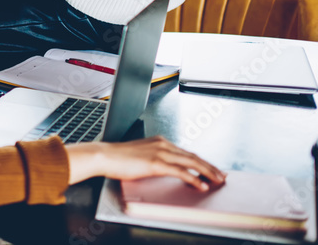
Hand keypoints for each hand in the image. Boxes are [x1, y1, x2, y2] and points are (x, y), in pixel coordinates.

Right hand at [66, 136, 226, 190]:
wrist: (104, 155)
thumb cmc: (118, 158)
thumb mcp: (141, 156)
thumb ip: (155, 159)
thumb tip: (166, 170)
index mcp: (159, 142)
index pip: (186, 152)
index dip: (202, 161)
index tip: (212, 168)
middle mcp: (162, 144)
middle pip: (193, 156)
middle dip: (210, 166)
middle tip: (222, 175)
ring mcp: (160, 152)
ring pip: (191, 162)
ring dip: (207, 172)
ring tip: (217, 180)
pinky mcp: (155, 163)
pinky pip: (180, 172)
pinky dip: (193, 178)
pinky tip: (200, 185)